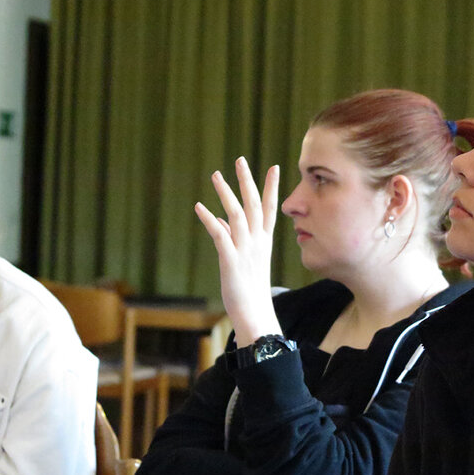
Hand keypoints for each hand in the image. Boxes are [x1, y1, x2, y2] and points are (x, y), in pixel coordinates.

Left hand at [195, 157, 281, 347]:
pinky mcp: (231, 260)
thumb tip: (221, 220)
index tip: (274, 167)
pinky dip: (209, 219)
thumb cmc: (250, 289)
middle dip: (247, 181)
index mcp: (264, 242)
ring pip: (237, 214)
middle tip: (240, 160)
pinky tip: (199, 207)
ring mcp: (245, 250)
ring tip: (216, 175)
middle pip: (254, 205)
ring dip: (226, 193)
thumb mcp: (246, 260)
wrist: (255, 314)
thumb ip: (235, 238)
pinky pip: (220, 234)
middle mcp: (257, 242)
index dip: (271, 187)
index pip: (270, 209)